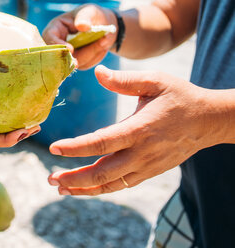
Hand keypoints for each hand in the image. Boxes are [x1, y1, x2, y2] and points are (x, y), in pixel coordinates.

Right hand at [42, 4, 117, 69]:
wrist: (103, 24)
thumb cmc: (92, 15)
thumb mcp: (89, 11)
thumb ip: (85, 17)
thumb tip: (82, 25)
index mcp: (55, 28)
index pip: (49, 38)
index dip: (57, 45)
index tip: (71, 49)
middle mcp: (57, 43)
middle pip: (58, 56)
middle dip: (72, 58)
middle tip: (81, 61)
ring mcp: (66, 54)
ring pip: (74, 63)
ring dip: (90, 54)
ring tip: (103, 41)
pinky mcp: (77, 62)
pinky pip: (85, 65)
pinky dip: (95, 57)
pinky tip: (101, 46)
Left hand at [47, 65, 221, 194]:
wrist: (209, 121)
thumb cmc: (180, 97)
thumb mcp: (155, 81)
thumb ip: (125, 80)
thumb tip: (97, 71)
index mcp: (140, 128)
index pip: (102, 142)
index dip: (77, 147)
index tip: (54, 148)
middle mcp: (142, 152)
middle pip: (103, 173)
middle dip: (74, 178)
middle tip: (50, 178)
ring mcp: (146, 166)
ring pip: (111, 185)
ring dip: (84, 189)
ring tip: (60, 188)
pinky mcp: (149, 172)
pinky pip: (121, 185)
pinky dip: (101, 189)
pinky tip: (83, 188)